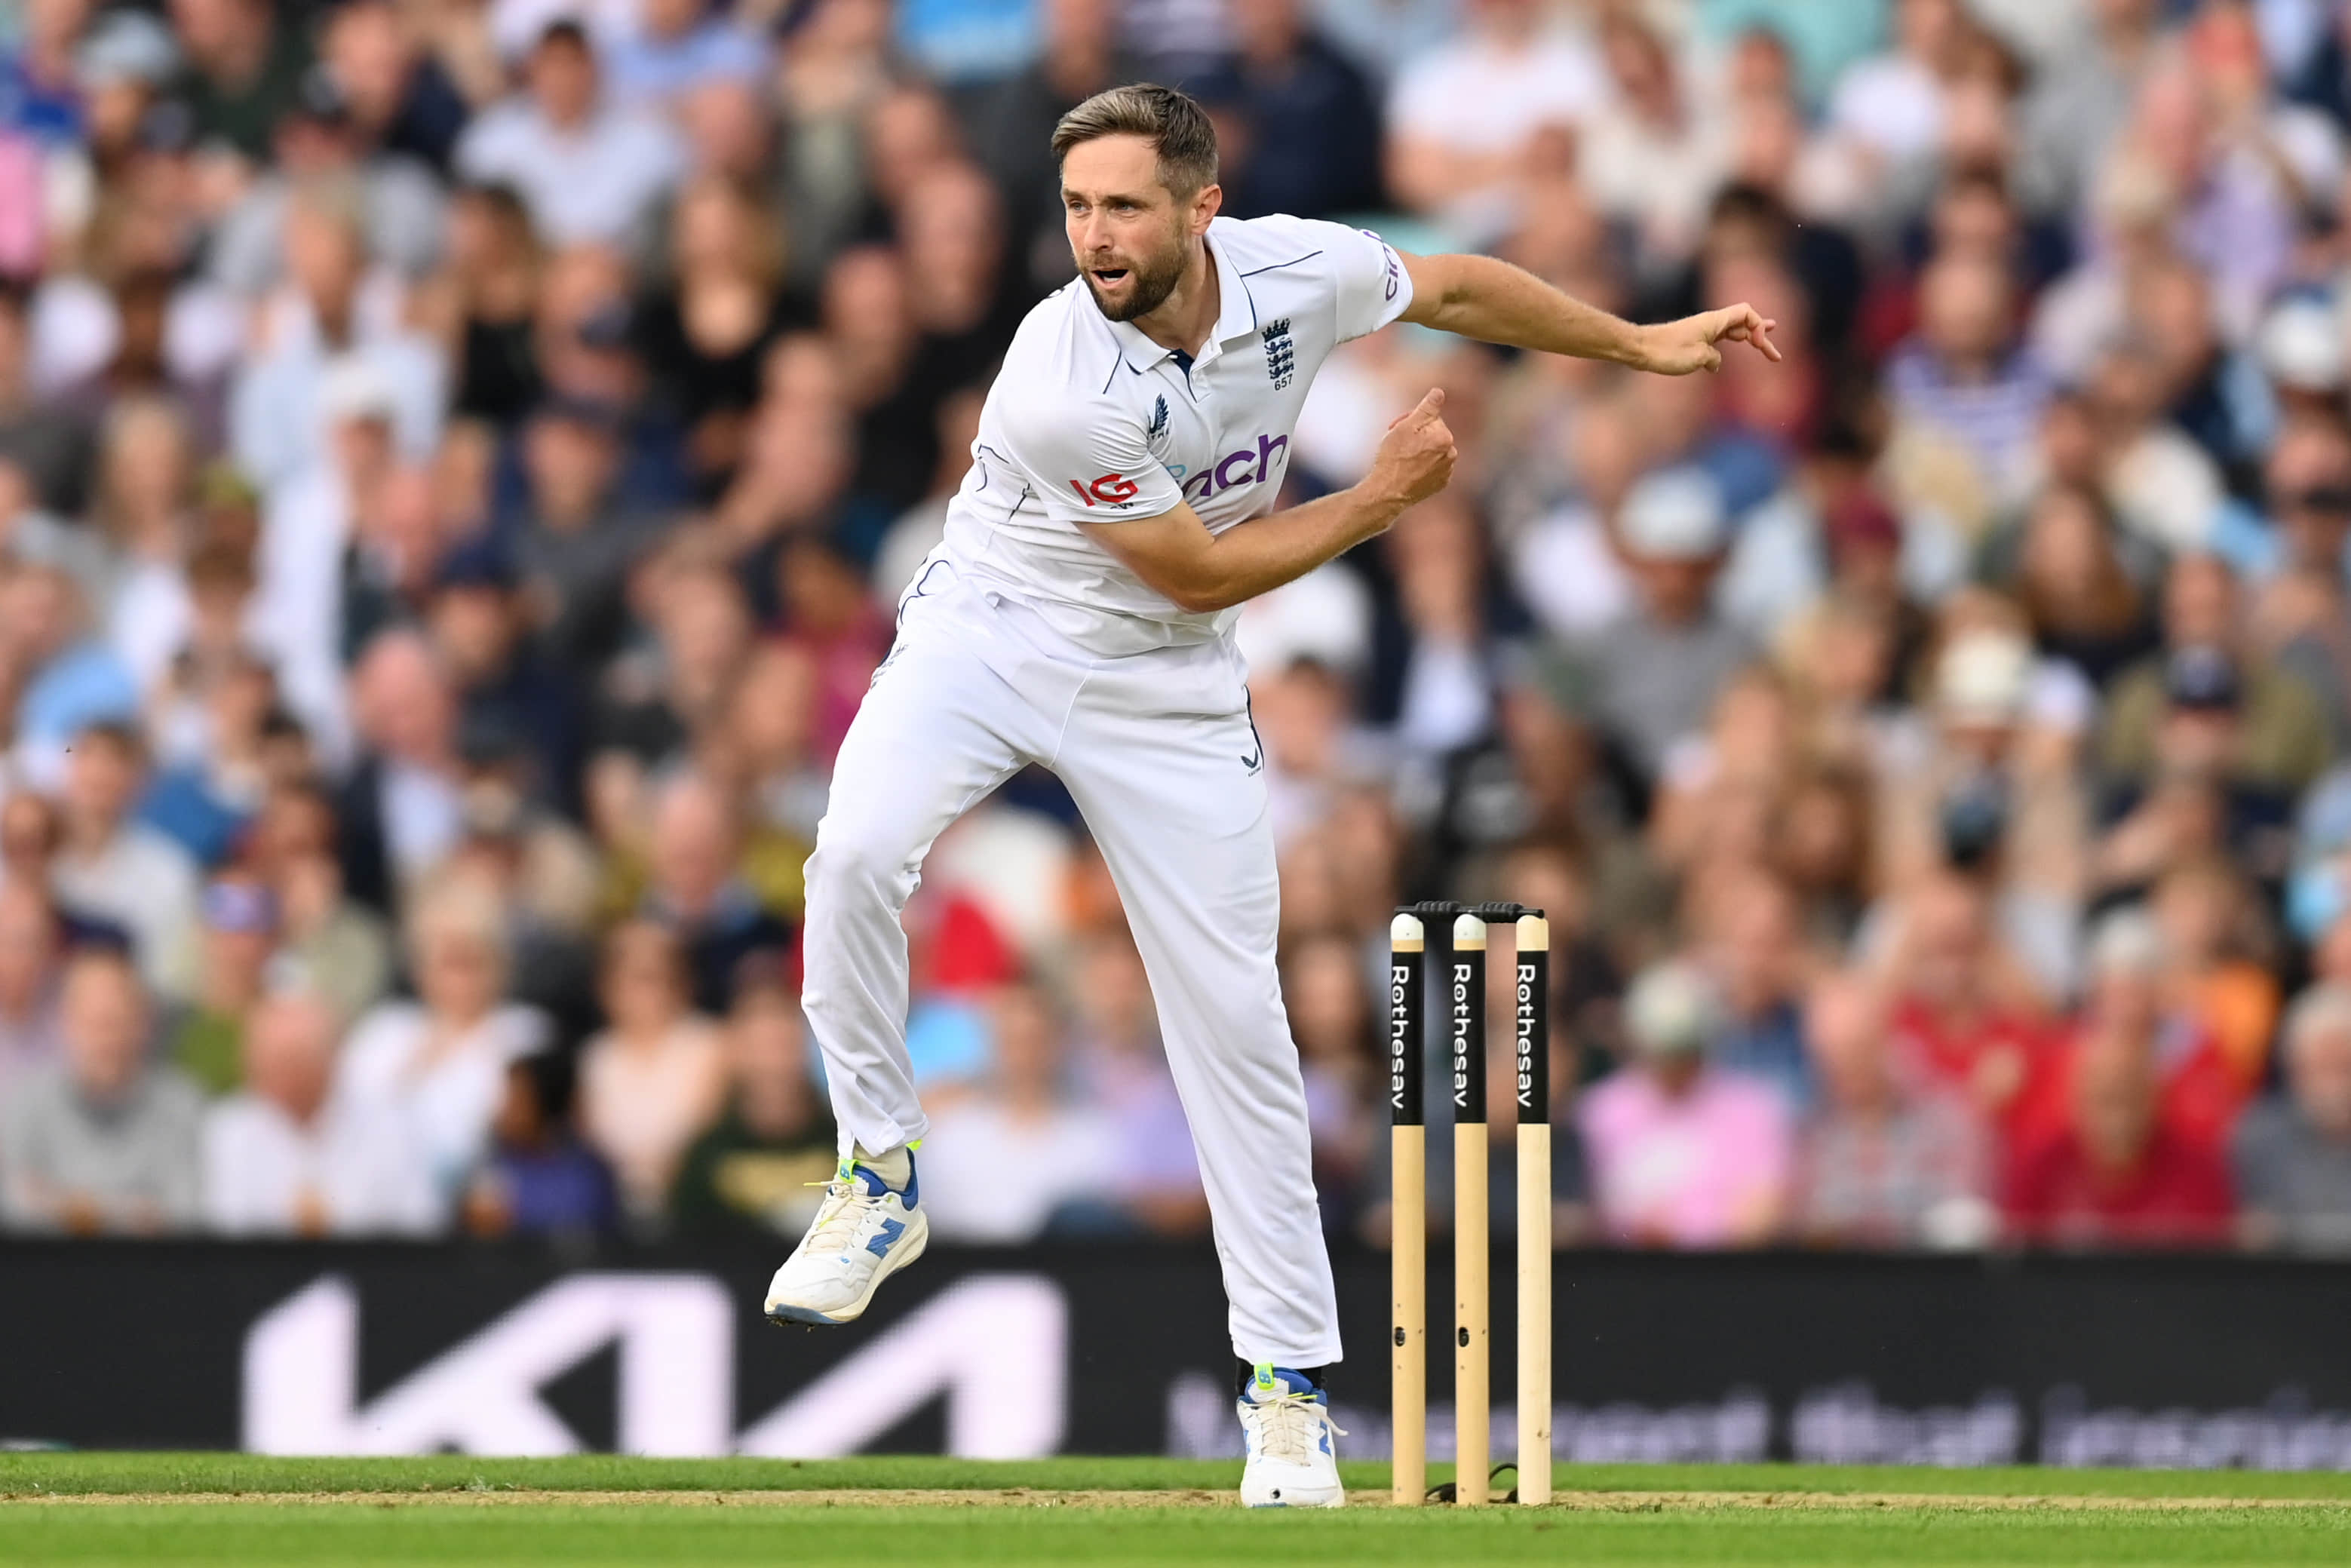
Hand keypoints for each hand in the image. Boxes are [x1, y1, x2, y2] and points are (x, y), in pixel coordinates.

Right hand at [1366, 388, 1457, 512]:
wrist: (1388, 492)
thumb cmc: (1393, 458)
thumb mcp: (1406, 427)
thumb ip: (1427, 408)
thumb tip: (1439, 392)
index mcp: (1444, 437)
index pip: (1431, 418)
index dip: (1412, 420)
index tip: (1396, 427)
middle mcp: (1451, 454)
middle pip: (1434, 434)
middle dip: (1418, 435)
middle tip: (1396, 442)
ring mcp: (1447, 471)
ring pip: (1434, 451)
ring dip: (1421, 450)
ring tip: (1402, 458)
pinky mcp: (1441, 483)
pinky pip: (1434, 467)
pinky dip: (1424, 466)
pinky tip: (1408, 470)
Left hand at [1639, 303, 1781, 374]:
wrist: (1640, 349)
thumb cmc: (1667, 351)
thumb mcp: (1698, 358)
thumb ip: (1714, 359)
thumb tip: (1714, 364)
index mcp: (1714, 321)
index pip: (1747, 314)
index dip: (1758, 327)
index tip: (1757, 345)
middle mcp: (1710, 323)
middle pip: (1743, 324)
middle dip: (1760, 337)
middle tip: (1775, 356)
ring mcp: (1702, 331)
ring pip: (1732, 332)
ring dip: (1748, 339)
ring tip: (1763, 343)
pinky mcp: (1693, 341)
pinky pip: (1719, 339)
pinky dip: (1730, 345)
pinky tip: (1731, 355)